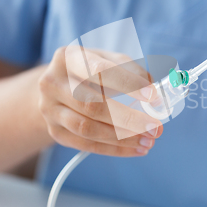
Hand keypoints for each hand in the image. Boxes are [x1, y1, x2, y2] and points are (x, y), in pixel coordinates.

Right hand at [38, 47, 162, 155]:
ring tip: (149, 140)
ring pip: (88, 128)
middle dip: (128, 118)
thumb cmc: (91, 72)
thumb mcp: (109, 60)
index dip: (127, 83)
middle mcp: (53, 83)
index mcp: (68, 57)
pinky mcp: (55, 132)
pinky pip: (87, 145)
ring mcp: (50, 109)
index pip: (99, 70)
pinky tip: (137, 148)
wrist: (58, 87)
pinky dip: (115, 149)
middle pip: (92, 105)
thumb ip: (132, 71)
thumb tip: (156, 95)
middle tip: (155, 127)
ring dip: (123, 138)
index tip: (153, 96)